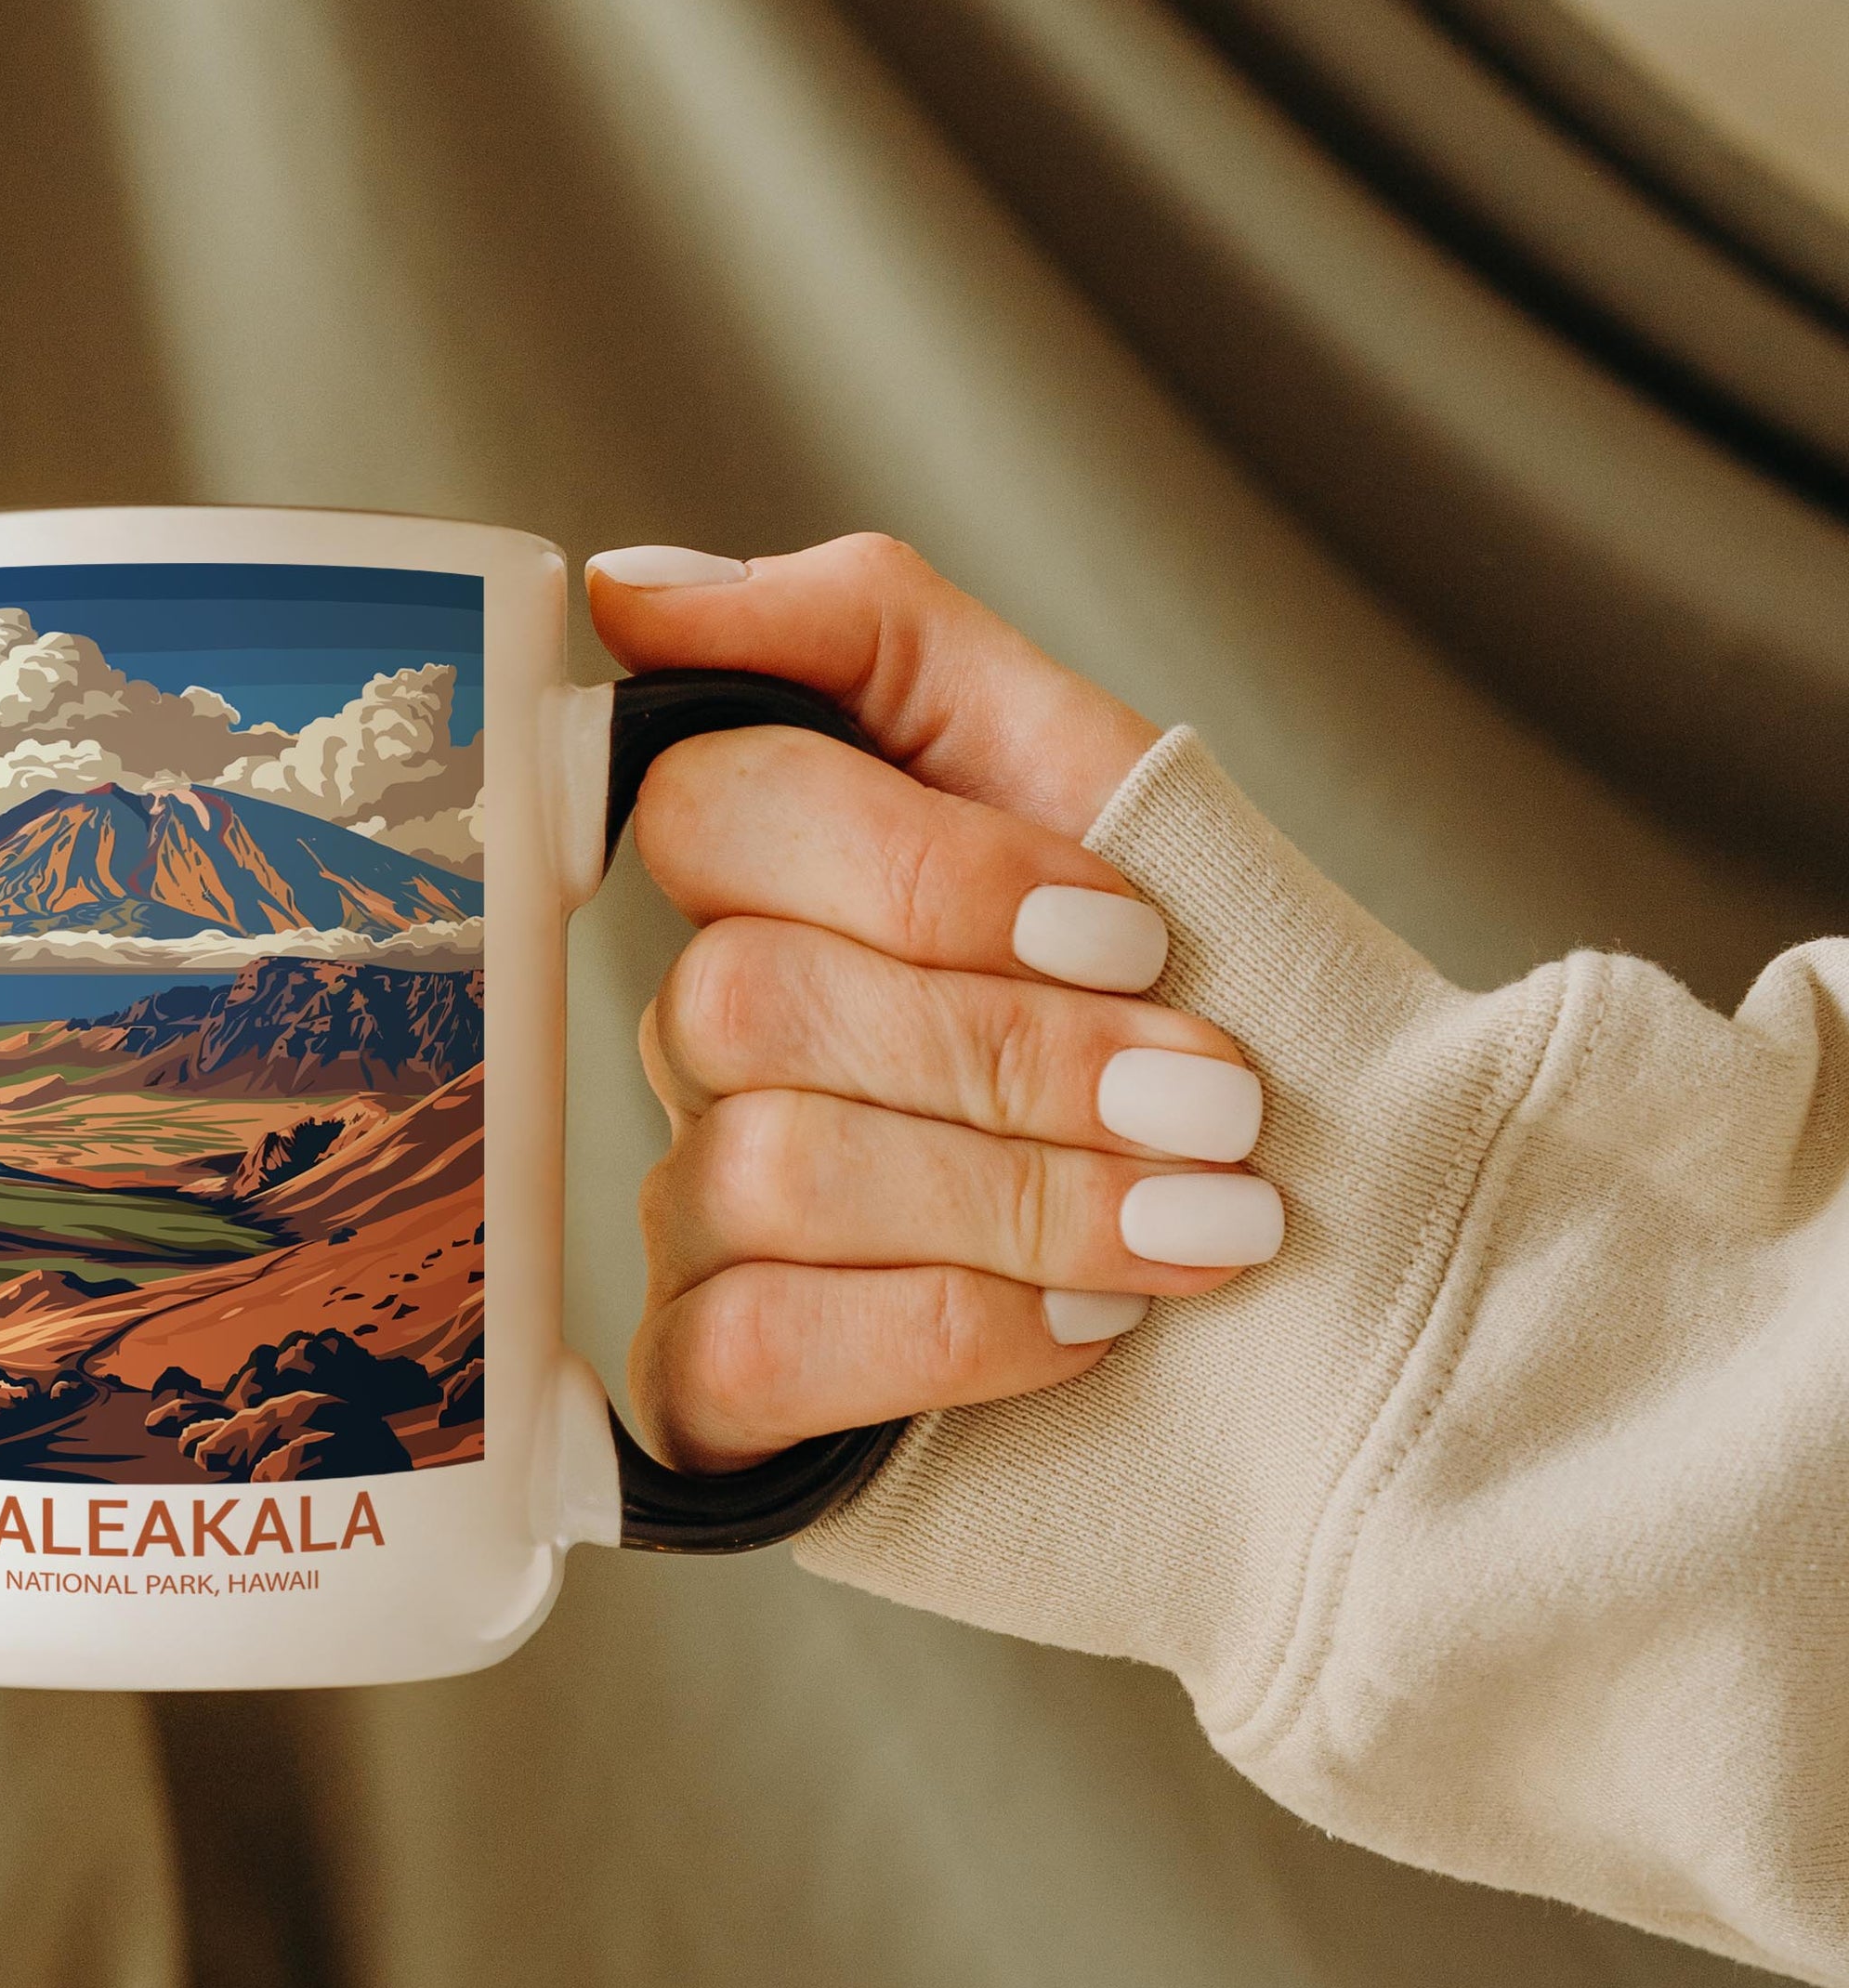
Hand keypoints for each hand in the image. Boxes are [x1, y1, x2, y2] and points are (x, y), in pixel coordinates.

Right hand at [585, 533, 1280, 1469]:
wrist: (1353, 1284)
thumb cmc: (1216, 1017)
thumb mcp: (1100, 785)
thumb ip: (873, 637)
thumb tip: (634, 592)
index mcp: (781, 880)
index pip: (713, 809)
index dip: (930, 876)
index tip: (1138, 930)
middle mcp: (710, 1044)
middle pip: (744, 1003)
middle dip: (1019, 1055)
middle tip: (1211, 1101)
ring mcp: (696, 1218)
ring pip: (763, 1172)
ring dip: (1022, 1198)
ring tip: (1200, 1226)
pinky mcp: (714, 1395)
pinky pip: (743, 1351)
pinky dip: (947, 1333)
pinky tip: (1087, 1333)